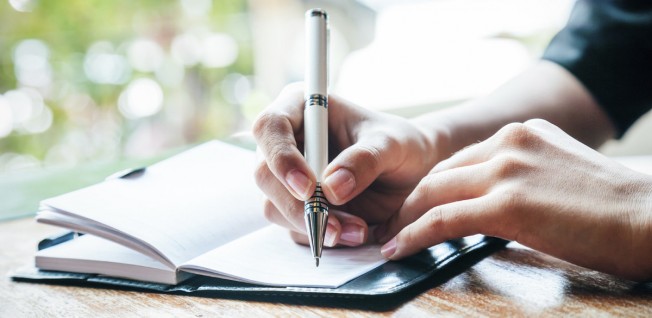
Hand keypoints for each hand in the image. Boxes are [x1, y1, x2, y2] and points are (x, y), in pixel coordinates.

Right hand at [252, 83, 441, 246]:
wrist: (412, 174)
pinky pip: (294, 228)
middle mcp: (287, 142)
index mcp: (302, 108)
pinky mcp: (297, 206)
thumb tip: (331, 188)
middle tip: (333, 226)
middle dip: (297, 205)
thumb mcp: (392, 145)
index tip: (308, 187)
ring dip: (313, 225)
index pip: (270, 127)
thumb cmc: (400, 145)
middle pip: (265, 174)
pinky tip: (354, 233)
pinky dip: (321, 236)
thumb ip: (364, 160)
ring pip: (275, 206)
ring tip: (358, 230)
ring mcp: (287, 177)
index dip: (281, 158)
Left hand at [376, 119, 651, 280]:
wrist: (649, 218)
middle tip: (392, 223)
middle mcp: (508, 143)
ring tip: (389, 239)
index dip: (432, 185)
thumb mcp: (558, 172)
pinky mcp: (505, 204)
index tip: (415, 204)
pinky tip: (399, 249)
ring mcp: (506, 170)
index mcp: (521, 133)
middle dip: (410, 201)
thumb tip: (491, 202)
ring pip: (433, 193)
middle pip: (439, 173)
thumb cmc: (612, 208)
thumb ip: (522, 175)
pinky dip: (414, 235)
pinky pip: (443, 219)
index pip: (460, 159)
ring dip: (405, 220)